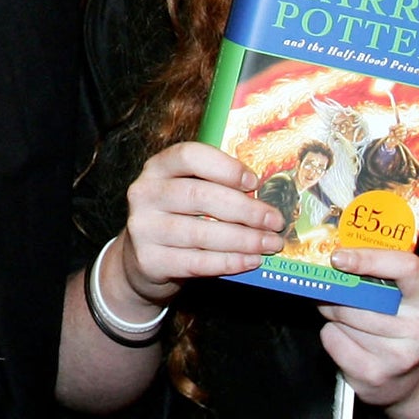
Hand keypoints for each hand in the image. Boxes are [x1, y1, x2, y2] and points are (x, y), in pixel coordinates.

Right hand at [113, 142, 285, 311]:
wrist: (143, 261)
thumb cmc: (177, 220)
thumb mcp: (186, 194)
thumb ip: (216, 188)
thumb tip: (266, 198)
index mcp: (157, 168)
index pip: (188, 156)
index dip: (225, 167)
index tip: (254, 182)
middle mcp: (145, 193)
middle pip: (199, 196)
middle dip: (246, 210)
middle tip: (275, 221)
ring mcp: (143, 228)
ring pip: (201, 233)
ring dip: (244, 240)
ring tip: (270, 244)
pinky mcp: (149, 260)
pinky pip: (197, 262)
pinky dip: (229, 262)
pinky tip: (251, 261)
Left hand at [319, 248, 418, 418]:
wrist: (409, 384)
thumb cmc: (399, 326)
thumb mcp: (404, 298)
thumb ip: (380, 275)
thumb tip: (335, 256)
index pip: (407, 268)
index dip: (369, 258)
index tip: (338, 257)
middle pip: (362, 297)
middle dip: (338, 291)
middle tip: (332, 288)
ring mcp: (399, 356)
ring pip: (343, 317)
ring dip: (333, 313)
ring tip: (345, 317)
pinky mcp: (373, 375)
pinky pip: (333, 339)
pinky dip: (331, 335)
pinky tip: (348, 340)